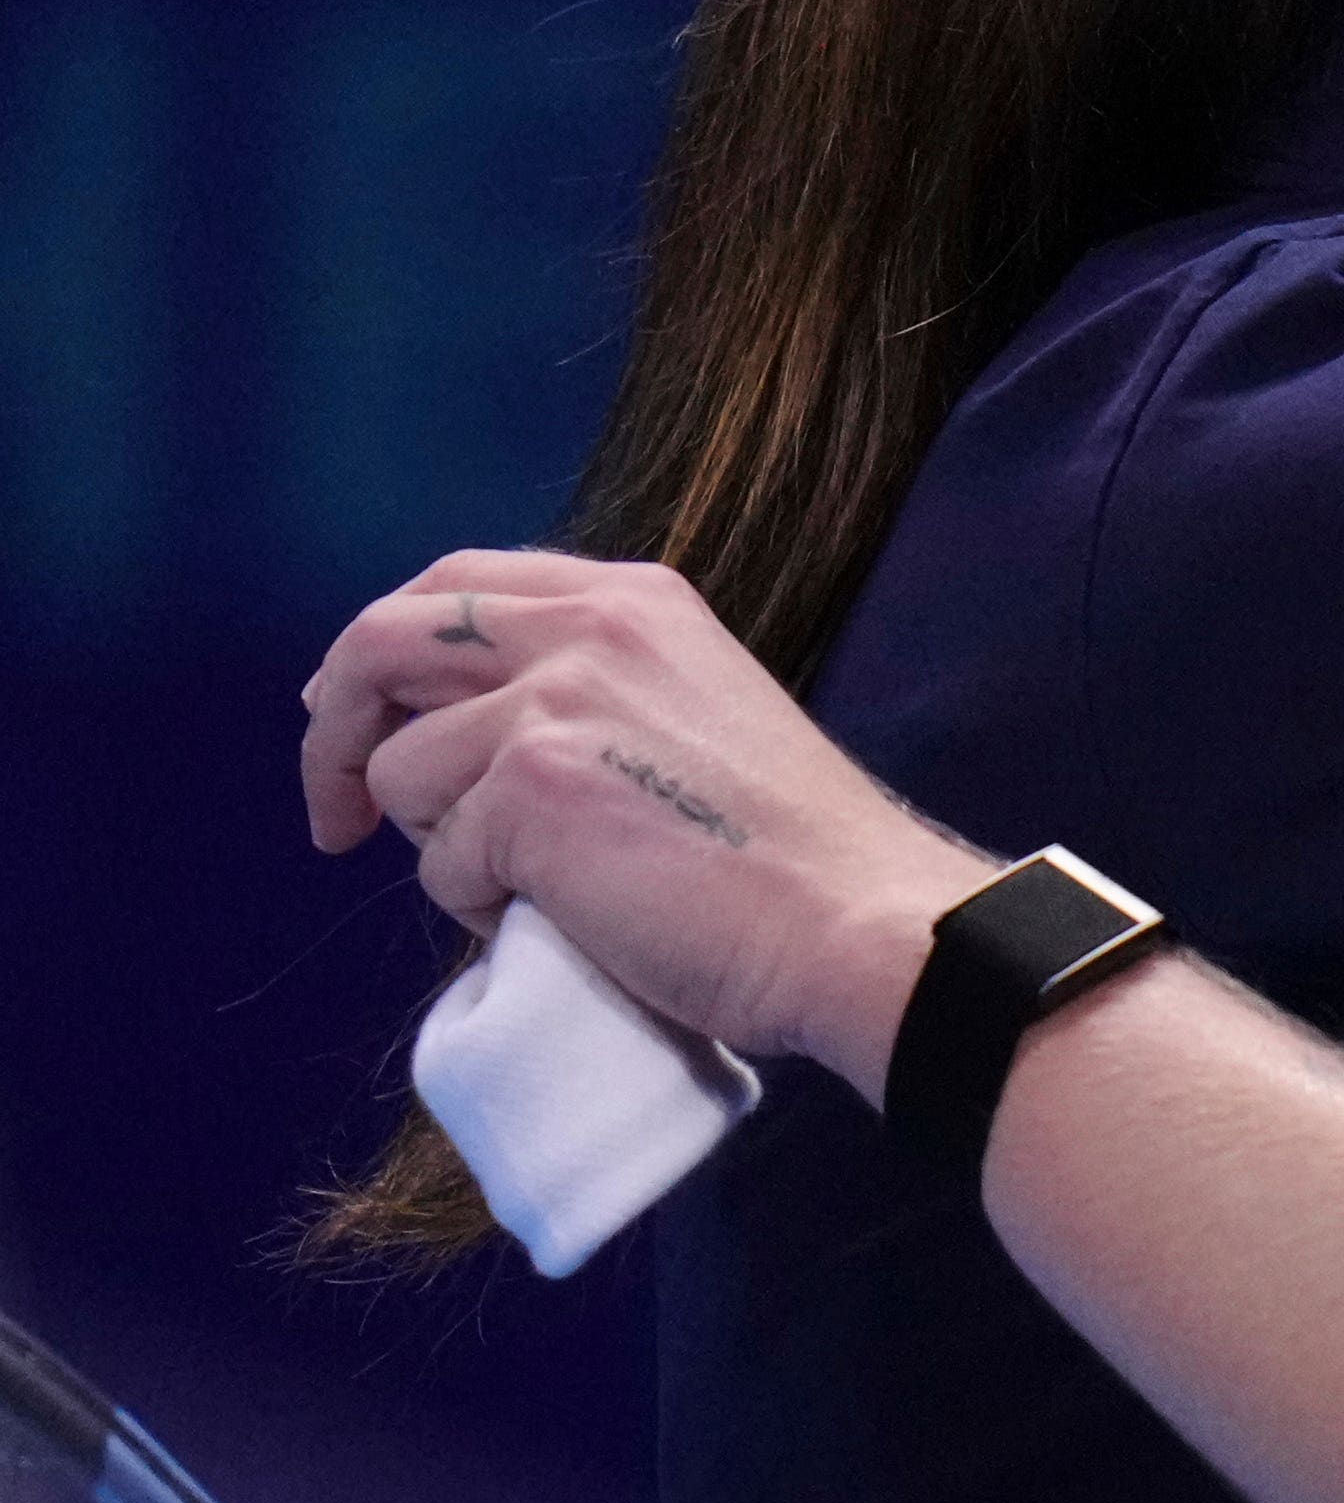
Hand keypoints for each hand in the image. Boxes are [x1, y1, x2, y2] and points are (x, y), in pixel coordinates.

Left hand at [300, 552, 993, 1094]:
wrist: (852, 918)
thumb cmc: (785, 850)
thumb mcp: (692, 707)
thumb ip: (591, 687)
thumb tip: (452, 735)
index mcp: (633, 599)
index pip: (456, 584)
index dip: (383, 649)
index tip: (363, 718)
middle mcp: (587, 626)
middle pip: (380, 641)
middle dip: (332, 729)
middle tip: (336, 813)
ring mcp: (554, 701)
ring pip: (399, 772)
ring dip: (440, 844)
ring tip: (530, 887)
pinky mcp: (530, 789)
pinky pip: (439, 863)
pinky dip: (481, 907)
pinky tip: (569, 917)